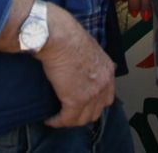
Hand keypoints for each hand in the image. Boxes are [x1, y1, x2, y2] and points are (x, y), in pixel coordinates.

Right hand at [34, 3, 114, 127]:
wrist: (59, 37)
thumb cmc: (68, 36)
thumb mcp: (87, 48)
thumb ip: (89, 61)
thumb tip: (80, 67)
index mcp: (107, 70)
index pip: (107, 97)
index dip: (94, 104)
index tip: (82, 105)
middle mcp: (104, 83)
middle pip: (97, 111)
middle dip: (82, 114)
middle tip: (69, 113)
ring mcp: (91, 93)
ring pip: (82, 119)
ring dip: (69, 120)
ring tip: (58, 118)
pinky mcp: (75, 100)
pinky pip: (67, 119)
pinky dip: (57, 122)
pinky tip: (50, 120)